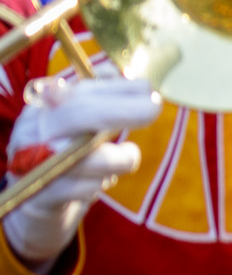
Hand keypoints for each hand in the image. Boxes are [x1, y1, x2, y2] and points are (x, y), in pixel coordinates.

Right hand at [4, 75, 156, 269]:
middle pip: (76, 114)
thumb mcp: (80, 119)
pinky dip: (101, 184)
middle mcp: (33, 130)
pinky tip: (102, 180)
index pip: (80, 90)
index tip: (148, 87)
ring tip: (129, 155)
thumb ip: (101, 96)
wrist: (37, 198)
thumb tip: (132, 76)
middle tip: (154, 107)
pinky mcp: (40, 195)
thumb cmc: (68, 149)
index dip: (116, 87)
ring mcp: (32, 163)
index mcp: (44, 106)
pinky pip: (83, 189)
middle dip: (121, 109)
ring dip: (120, 158)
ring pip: (85, 157)